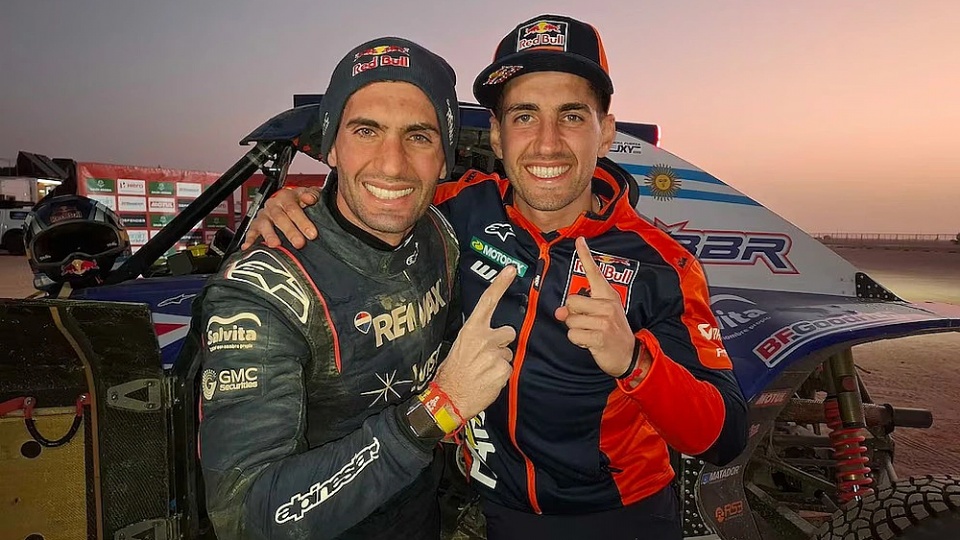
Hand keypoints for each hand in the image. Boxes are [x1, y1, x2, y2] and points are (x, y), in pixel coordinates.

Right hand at [241, 187, 321, 249]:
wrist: (286, 200)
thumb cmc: (299, 200)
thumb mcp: (309, 194)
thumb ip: (312, 194)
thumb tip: (309, 198)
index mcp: (286, 197)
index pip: (293, 208)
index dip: (302, 221)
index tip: (312, 233)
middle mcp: (273, 206)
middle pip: (280, 218)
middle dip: (290, 231)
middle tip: (299, 243)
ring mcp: (264, 215)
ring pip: (265, 224)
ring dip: (269, 235)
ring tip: (275, 244)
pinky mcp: (256, 225)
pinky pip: (251, 232)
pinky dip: (249, 239)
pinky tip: (248, 247)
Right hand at [433, 266, 516, 420]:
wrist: (448, 398)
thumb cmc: (453, 372)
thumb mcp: (460, 346)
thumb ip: (477, 337)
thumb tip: (490, 336)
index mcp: (471, 330)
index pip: (488, 302)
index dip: (500, 284)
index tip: (511, 269)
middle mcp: (485, 338)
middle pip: (508, 332)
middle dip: (502, 342)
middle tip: (485, 356)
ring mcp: (495, 354)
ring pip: (508, 353)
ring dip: (499, 360)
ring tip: (483, 370)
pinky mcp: (503, 369)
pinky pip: (508, 368)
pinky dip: (500, 375)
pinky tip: (487, 380)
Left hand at [555, 237, 636, 377]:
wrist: (628, 355)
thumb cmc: (611, 332)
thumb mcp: (598, 316)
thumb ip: (579, 309)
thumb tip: (559, 312)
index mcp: (607, 295)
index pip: (594, 273)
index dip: (586, 255)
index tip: (580, 240)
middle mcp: (607, 304)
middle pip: (571, 301)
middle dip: (573, 314)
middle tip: (587, 323)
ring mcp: (604, 320)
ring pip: (570, 319)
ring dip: (575, 329)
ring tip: (590, 333)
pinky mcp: (599, 336)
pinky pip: (573, 334)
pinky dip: (577, 341)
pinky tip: (590, 342)